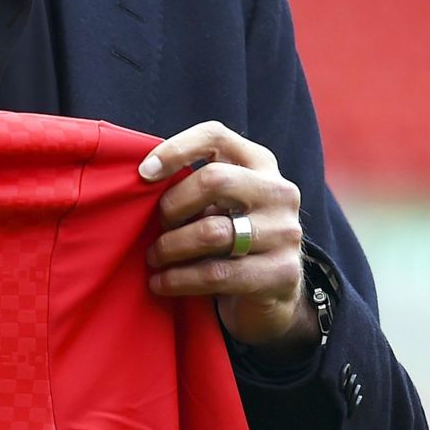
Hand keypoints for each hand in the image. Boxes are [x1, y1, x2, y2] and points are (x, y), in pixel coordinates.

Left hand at [138, 121, 314, 355]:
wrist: (273, 293)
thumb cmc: (232, 237)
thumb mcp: (219, 203)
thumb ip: (194, 186)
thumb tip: (145, 178)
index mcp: (259, 163)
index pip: (215, 136)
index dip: (176, 149)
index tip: (143, 172)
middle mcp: (278, 191)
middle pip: (214, 180)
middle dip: (173, 205)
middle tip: (156, 225)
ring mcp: (285, 232)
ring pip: (212, 232)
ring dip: (171, 247)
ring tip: (154, 257)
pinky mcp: (282, 272)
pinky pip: (218, 273)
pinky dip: (180, 279)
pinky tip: (162, 283)